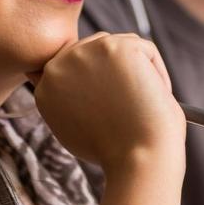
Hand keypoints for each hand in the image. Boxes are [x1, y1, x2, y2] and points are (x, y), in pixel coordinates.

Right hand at [31, 31, 184, 175]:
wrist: (136, 158)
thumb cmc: (116, 151)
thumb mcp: (76, 129)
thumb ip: (71, 102)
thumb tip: (85, 83)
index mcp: (45, 88)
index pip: (74, 66)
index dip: (99, 81)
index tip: (114, 102)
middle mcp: (59, 66)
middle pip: (95, 49)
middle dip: (117, 72)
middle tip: (132, 104)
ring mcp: (85, 53)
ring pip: (122, 46)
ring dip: (137, 72)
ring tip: (141, 104)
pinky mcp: (116, 47)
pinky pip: (146, 50)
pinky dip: (158, 73)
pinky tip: (153, 97)